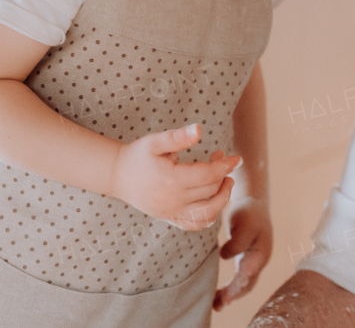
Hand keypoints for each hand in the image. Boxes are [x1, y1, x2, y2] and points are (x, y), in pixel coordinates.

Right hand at [108, 122, 239, 230]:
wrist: (118, 175)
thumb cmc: (138, 155)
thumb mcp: (155, 142)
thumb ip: (178, 137)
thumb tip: (199, 130)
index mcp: (172, 180)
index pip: (209, 175)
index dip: (226, 166)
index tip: (237, 158)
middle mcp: (173, 200)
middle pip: (211, 191)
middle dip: (222, 174)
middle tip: (220, 158)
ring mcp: (171, 212)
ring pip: (207, 212)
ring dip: (222, 198)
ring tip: (225, 182)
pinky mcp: (169, 218)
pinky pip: (194, 224)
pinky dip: (209, 216)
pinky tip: (213, 201)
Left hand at [214, 197, 272, 310]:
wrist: (253, 203)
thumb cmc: (249, 213)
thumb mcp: (244, 225)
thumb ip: (237, 242)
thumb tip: (224, 256)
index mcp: (261, 254)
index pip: (248, 275)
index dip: (237, 287)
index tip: (227, 298)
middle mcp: (258, 261)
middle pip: (247, 284)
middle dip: (233, 296)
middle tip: (218, 305)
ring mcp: (252, 261)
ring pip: (243, 284)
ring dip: (231, 295)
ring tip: (215, 305)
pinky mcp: (244, 260)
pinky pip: (238, 279)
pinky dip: (230, 288)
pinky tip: (218, 293)